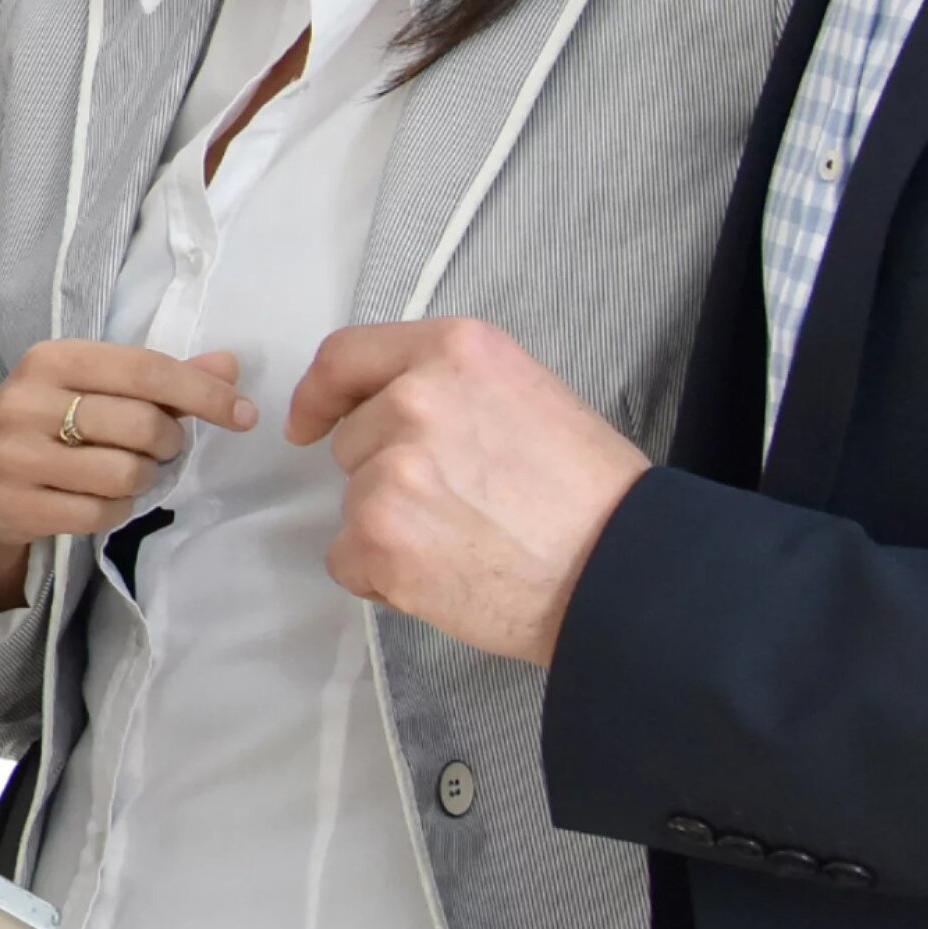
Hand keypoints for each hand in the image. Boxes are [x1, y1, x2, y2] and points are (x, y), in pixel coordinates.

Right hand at [0, 337, 256, 610]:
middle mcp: (29, 402)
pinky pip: (100, 514)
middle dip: (170, 442)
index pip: (145, 369)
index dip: (203, 392)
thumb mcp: (92, 386)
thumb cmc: (45, 420)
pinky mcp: (16, 505)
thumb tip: (230, 366)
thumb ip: (160, 377)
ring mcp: (17, 456)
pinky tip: (103, 497)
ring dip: (144, 479)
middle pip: (141, 424)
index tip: (244, 414)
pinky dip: (118, 509)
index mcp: (52, 358)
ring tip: (129, 472)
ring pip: (125, 473)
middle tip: (164, 447)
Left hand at [286, 318, 651, 666]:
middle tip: (464, 505)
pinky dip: (383, 577)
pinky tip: (447, 577)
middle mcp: (414, 399)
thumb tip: (390, 406)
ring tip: (466, 544)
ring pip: (352, 502)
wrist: (619, 574)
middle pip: (353, 440)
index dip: (321, 393)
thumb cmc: (589, 495)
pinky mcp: (378, 539)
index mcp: (456, 350)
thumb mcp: (526, 394)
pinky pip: (348, 558)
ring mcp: (390, 471)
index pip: (348, 356)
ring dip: (390, 528)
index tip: (308, 421)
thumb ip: (451, 386)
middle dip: (387, 473)